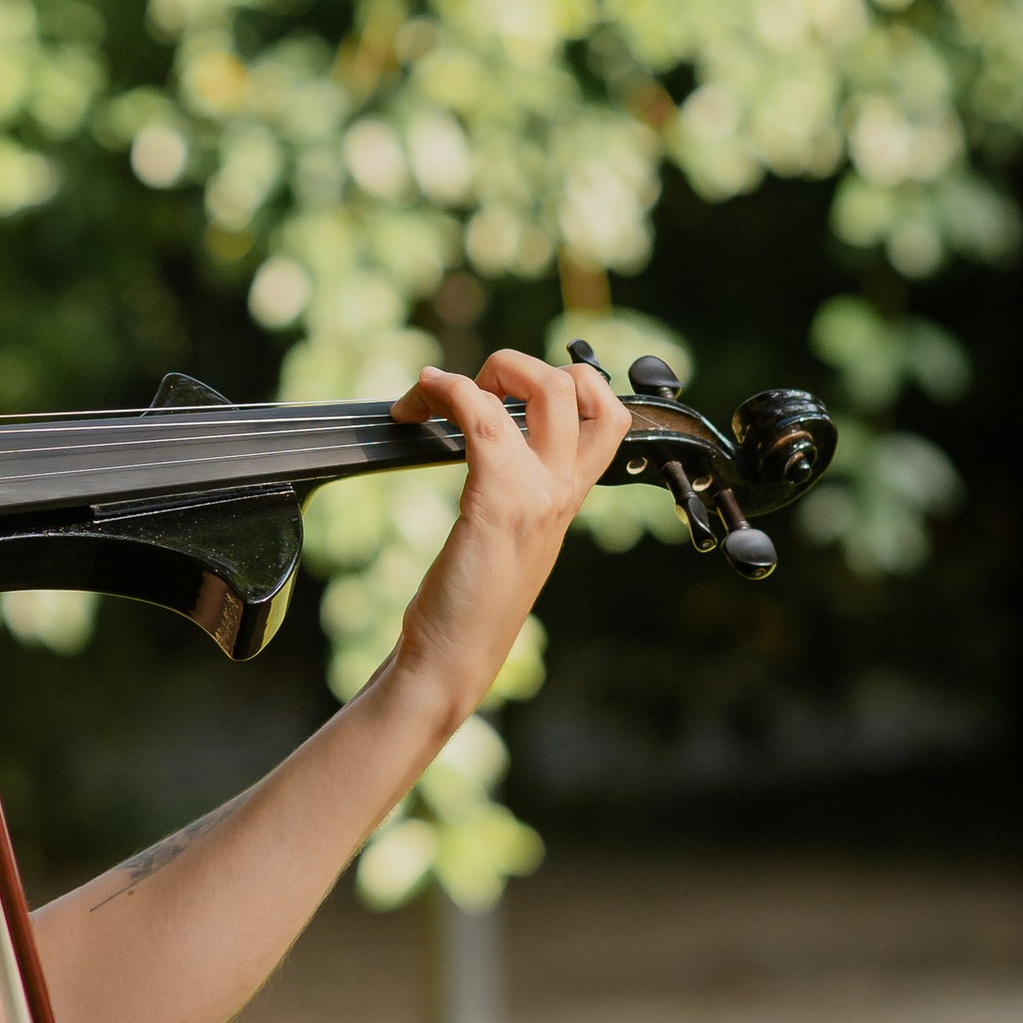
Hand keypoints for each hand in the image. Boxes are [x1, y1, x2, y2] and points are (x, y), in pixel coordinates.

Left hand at [385, 345, 629, 722]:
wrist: (452, 657)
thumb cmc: (467, 604)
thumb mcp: (506, 537)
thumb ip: (511, 493)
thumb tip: (484, 443)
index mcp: (567, 497)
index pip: (607, 416)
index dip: (567, 383)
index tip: (505, 392)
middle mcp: (563, 491)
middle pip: (583, 387)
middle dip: (522, 365)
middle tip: (472, 390)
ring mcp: (537, 495)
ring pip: (547, 388)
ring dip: (487, 370)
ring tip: (439, 392)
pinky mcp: (499, 501)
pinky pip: (482, 416)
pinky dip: (446, 392)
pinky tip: (415, 405)